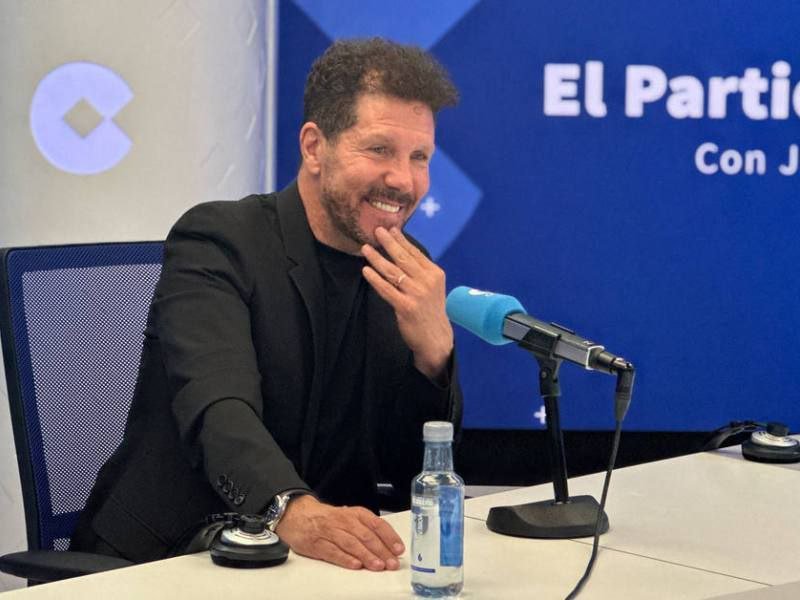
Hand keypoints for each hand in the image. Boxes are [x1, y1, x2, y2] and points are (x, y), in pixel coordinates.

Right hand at [275, 495, 403, 570]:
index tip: (398, 549)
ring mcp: (330, 532)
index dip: (389, 537)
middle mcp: (344, 521)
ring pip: (351, 543)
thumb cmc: (329, 519)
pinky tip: (356, 565)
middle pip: (365, 535)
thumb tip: (389, 546)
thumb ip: (367, 529)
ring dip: (366, 556)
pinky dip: (345, 559)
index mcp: (356, 514)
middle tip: (391, 563)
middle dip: (381, 550)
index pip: (376, 524)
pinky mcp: (317, 544)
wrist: (298, 515)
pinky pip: (333, 552)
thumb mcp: (350, 517)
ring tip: (377, 566)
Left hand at [361, 227, 453, 378]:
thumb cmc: (430, 310)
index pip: (415, 253)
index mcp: (435, 273)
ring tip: (365, 248)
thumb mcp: (432, 287)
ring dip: (377, 258)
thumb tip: (402, 251)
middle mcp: (427, 281)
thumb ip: (420, 271)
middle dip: (388, 243)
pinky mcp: (406, 307)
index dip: (401, 240)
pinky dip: (375, 279)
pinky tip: (366, 270)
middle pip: (403, 258)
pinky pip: (387, 289)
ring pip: (393, 272)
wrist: (435, 338)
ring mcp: (417, 294)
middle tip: (376, 230)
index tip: (390, 229)